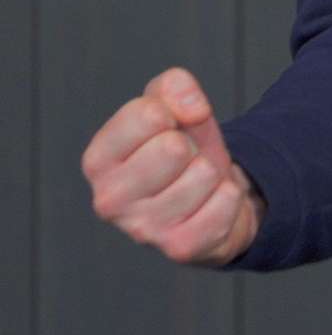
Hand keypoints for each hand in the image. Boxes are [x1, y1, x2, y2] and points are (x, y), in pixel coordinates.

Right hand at [82, 67, 263, 265]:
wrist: (210, 192)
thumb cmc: (182, 143)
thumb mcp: (172, 103)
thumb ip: (174, 86)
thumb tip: (192, 110)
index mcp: (99, 160)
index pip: (147, 115)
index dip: (172, 110)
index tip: (170, 126)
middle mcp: (110, 200)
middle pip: (173, 148)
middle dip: (191, 145)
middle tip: (184, 159)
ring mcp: (143, 229)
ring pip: (203, 173)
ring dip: (211, 171)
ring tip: (195, 180)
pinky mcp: (179, 248)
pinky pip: (226, 201)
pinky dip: (229, 195)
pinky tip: (210, 203)